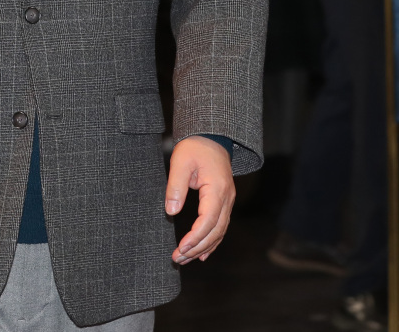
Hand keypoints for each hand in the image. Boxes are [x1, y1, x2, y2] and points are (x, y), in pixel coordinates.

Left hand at [165, 135, 234, 264]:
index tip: (181, 247)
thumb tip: (170, 212)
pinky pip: (220, 227)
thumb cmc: (195, 148)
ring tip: (184, 259)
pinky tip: (202, 254)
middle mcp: (226, 198)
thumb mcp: (180, 162)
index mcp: (217, 188)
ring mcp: (227, 201)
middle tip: (177, 258)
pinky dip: (212, 242)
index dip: (195, 236)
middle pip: (215, 230)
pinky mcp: (224, 202)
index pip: (208, 219)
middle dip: (197, 247)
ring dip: (203, 248)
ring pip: (219, 232)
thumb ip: (175, 187)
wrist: (211, 138)